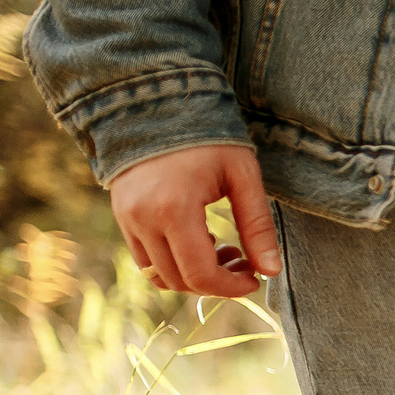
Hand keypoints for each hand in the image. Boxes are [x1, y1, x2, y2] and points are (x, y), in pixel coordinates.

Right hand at [109, 144, 282, 297]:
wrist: (156, 106)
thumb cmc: (207, 137)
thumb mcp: (242, 176)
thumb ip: (257, 226)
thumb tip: (272, 272)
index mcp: (174, 210)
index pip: (201, 274)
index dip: (231, 288)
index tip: (255, 279)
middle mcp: (143, 220)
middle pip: (181, 281)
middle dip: (217, 283)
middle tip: (244, 262)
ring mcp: (127, 220)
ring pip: (161, 276)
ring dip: (195, 276)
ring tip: (225, 250)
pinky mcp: (122, 218)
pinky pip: (146, 261)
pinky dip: (174, 264)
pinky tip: (200, 241)